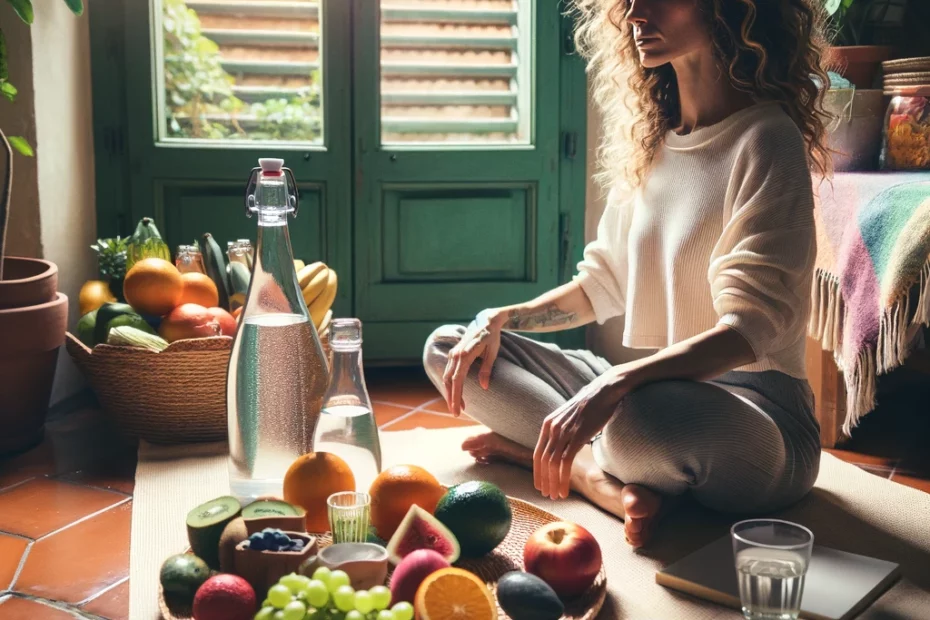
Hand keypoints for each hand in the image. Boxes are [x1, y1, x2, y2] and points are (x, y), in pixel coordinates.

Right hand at [442, 310, 502, 416]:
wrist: (487, 321)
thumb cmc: (492, 337)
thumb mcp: (493, 353)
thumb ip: (487, 369)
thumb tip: (484, 387)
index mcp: (465, 355)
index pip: (457, 380)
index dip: (456, 396)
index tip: (458, 410)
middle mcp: (455, 355)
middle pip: (449, 381)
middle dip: (451, 398)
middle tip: (456, 413)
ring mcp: (453, 354)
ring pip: (447, 377)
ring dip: (450, 392)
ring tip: (457, 406)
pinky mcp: (454, 354)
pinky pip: (449, 371)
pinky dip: (450, 384)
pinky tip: (456, 393)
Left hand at [534, 367, 635, 499]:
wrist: (604, 391)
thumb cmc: (591, 405)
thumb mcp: (569, 418)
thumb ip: (562, 431)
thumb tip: (562, 447)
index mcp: (548, 424)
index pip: (537, 454)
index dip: (538, 472)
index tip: (541, 485)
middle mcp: (552, 428)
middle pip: (542, 461)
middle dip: (543, 481)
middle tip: (548, 495)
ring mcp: (564, 432)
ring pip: (552, 464)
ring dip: (553, 483)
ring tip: (557, 496)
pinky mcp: (576, 436)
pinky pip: (565, 463)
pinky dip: (562, 479)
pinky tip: (565, 489)